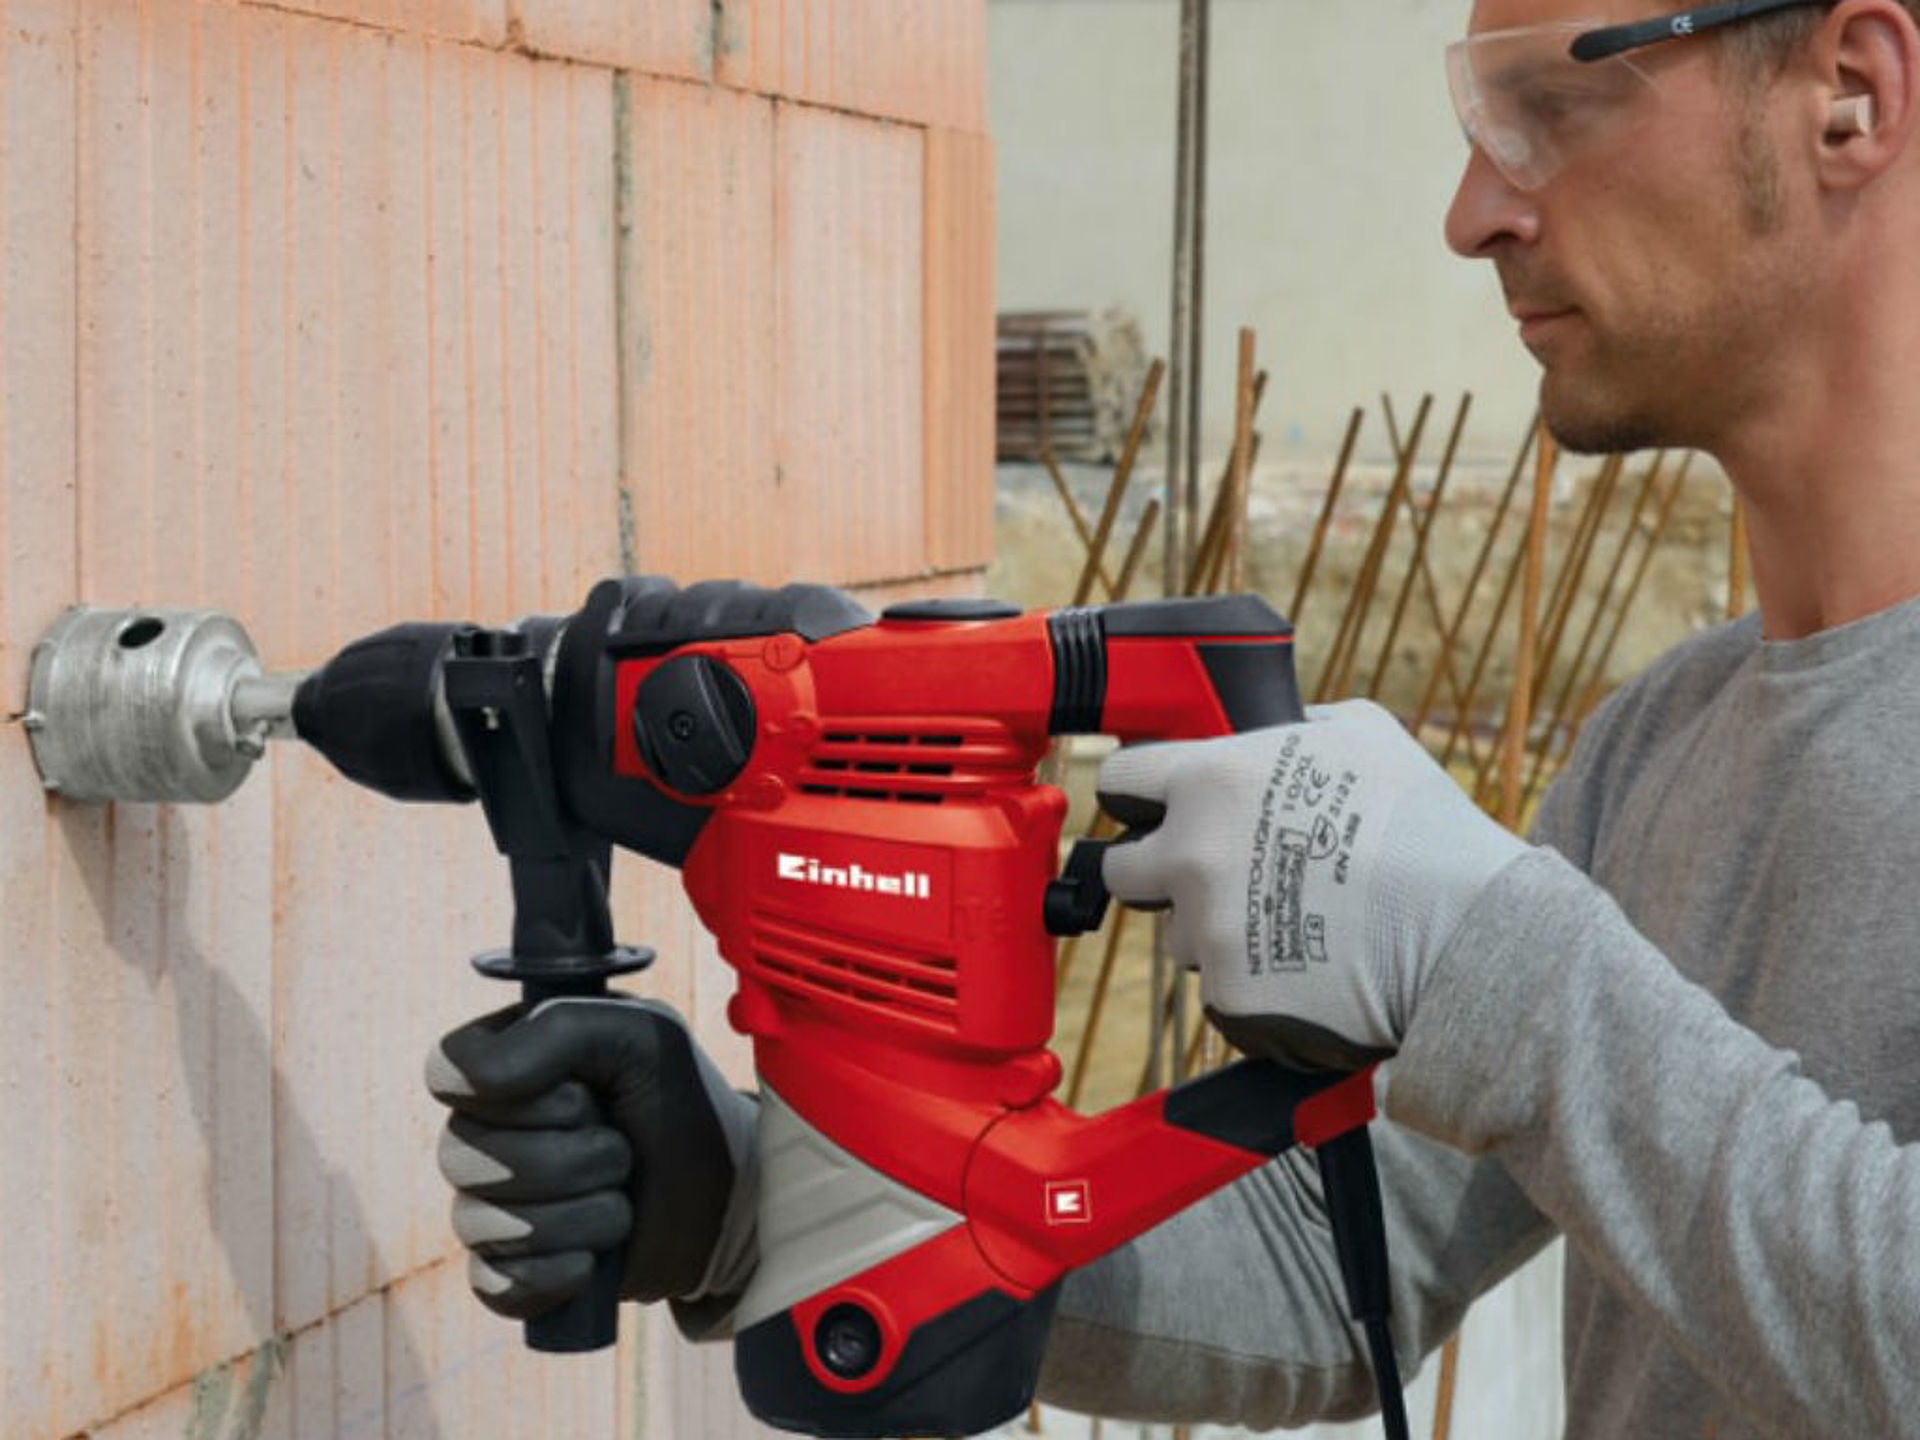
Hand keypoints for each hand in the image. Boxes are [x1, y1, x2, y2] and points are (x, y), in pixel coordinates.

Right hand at [425, 994, 757, 1324]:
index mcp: (503, 1066)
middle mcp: (482, 1135)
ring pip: (482, 1222)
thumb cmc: (682, 1104)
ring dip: (579, 1213)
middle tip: (622, 1148)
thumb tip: (478, 1078)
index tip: (586, 1089)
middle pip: (464, 1154)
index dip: (520, 1091)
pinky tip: (596, 1258)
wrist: (728, 1199)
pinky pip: (495, 1285)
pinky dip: (559, 1273)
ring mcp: (488, 1208)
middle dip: (569, 1157)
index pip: (450, 1073)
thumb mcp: (643, 1036)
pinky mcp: (507, 1275)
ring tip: (620, 1198)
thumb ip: (560, 1027)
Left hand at [1098, 699, 1528, 1070]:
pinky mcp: (1228, 994)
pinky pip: (1221, 987)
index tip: (1152, 807)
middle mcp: (1191, 855)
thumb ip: (1296, 726)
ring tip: (1290, 921)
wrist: (1464, 931)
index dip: (1139, 794)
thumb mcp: (1361, 732)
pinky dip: (1252, 981)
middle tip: (1216, 873)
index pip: (1120, 781)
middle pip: (1124, 867)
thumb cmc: (1421, 825)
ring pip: (1178, 934)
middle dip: (1159, 870)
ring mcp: (1205, 930)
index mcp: (1209, 780)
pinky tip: (1306, 966)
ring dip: (1213, 929)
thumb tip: (1279, 729)